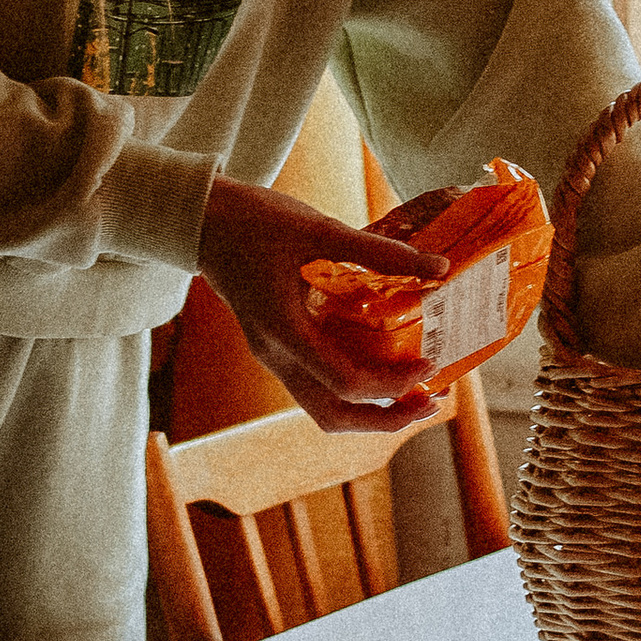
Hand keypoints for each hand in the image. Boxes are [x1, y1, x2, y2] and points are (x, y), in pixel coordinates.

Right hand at [195, 173, 448, 434]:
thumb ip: (379, 252)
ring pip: (323, 409)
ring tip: (414, 395)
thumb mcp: (320, 229)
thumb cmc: (254, 220)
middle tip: (430, 403)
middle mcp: (275, 355)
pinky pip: (317, 386)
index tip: (428, 364)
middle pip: (333, 417)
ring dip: (370, 411)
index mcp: (283, 331)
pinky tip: (383, 366)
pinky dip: (353, 390)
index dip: (392, 384)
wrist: (201, 221)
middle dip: (386, 420)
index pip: (344, 383)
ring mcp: (273, 356)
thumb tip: (439, 267)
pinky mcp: (277, 348)